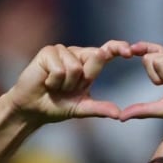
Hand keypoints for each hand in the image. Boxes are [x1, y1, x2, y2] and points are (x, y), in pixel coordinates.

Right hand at [5, 41, 130, 122]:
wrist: (32, 109)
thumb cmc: (56, 106)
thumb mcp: (81, 109)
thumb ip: (99, 109)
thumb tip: (118, 114)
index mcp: (88, 65)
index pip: (107, 52)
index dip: (118, 48)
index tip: (130, 52)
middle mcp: (77, 54)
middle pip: (95, 57)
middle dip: (82, 80)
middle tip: (66, 90)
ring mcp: (62, 51)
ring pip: (75, 67)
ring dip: (65, 84)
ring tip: (54, 86)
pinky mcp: (48, 52)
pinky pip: (60, 68)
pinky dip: (54, 81)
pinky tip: (46, 82)